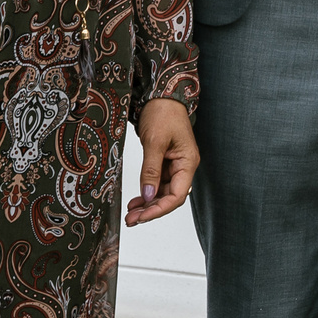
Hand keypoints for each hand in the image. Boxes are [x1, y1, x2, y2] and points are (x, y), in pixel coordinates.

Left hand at [126, 99, 198, 225]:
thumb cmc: (163, 113)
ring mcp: (175, 165)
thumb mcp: (154, 142)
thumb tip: (148, 195)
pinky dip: (147, 193)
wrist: (161, 96)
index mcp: (188, 162)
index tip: (141, 217)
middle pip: (170, 197)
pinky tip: (136, 200)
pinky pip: (158, 183)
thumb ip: (151, 170)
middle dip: (151, 211)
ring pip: (163, 193)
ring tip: (130, 214)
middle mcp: (184, 166)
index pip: (177, 195)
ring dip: (148, 204)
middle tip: (131, 220)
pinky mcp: (165, 162)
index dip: (159, 209)